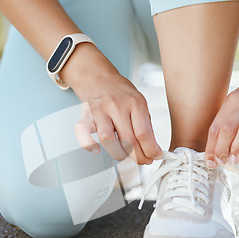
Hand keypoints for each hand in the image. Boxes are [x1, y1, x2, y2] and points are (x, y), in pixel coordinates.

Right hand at [67, 44, 162, 164]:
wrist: (98, 77)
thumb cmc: (120, 92)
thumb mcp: (139, 102)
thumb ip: (145, 123)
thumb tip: (153, 147)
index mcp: (135, 103)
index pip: (144, 133)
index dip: (151, 150)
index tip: (155, 156)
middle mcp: (118, 107)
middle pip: (129, 140)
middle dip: (139, 157)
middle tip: (144, 160)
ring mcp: (101, 111)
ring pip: (109, 140)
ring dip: (120, 155)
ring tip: (127, 157)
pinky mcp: (86, 116)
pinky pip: (83, 134)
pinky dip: (89, 145)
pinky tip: (98, 150)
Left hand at [205, 68, 238, 167]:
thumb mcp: (238, 102)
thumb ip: (229, 122)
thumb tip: (218, 150)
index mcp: (233, 100)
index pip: (217, 126)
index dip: (211, 146)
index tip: (210, 160)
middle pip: (229, 126)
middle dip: (222, 148)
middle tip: (222, 161)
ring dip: (238, 146)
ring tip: (234, 160)